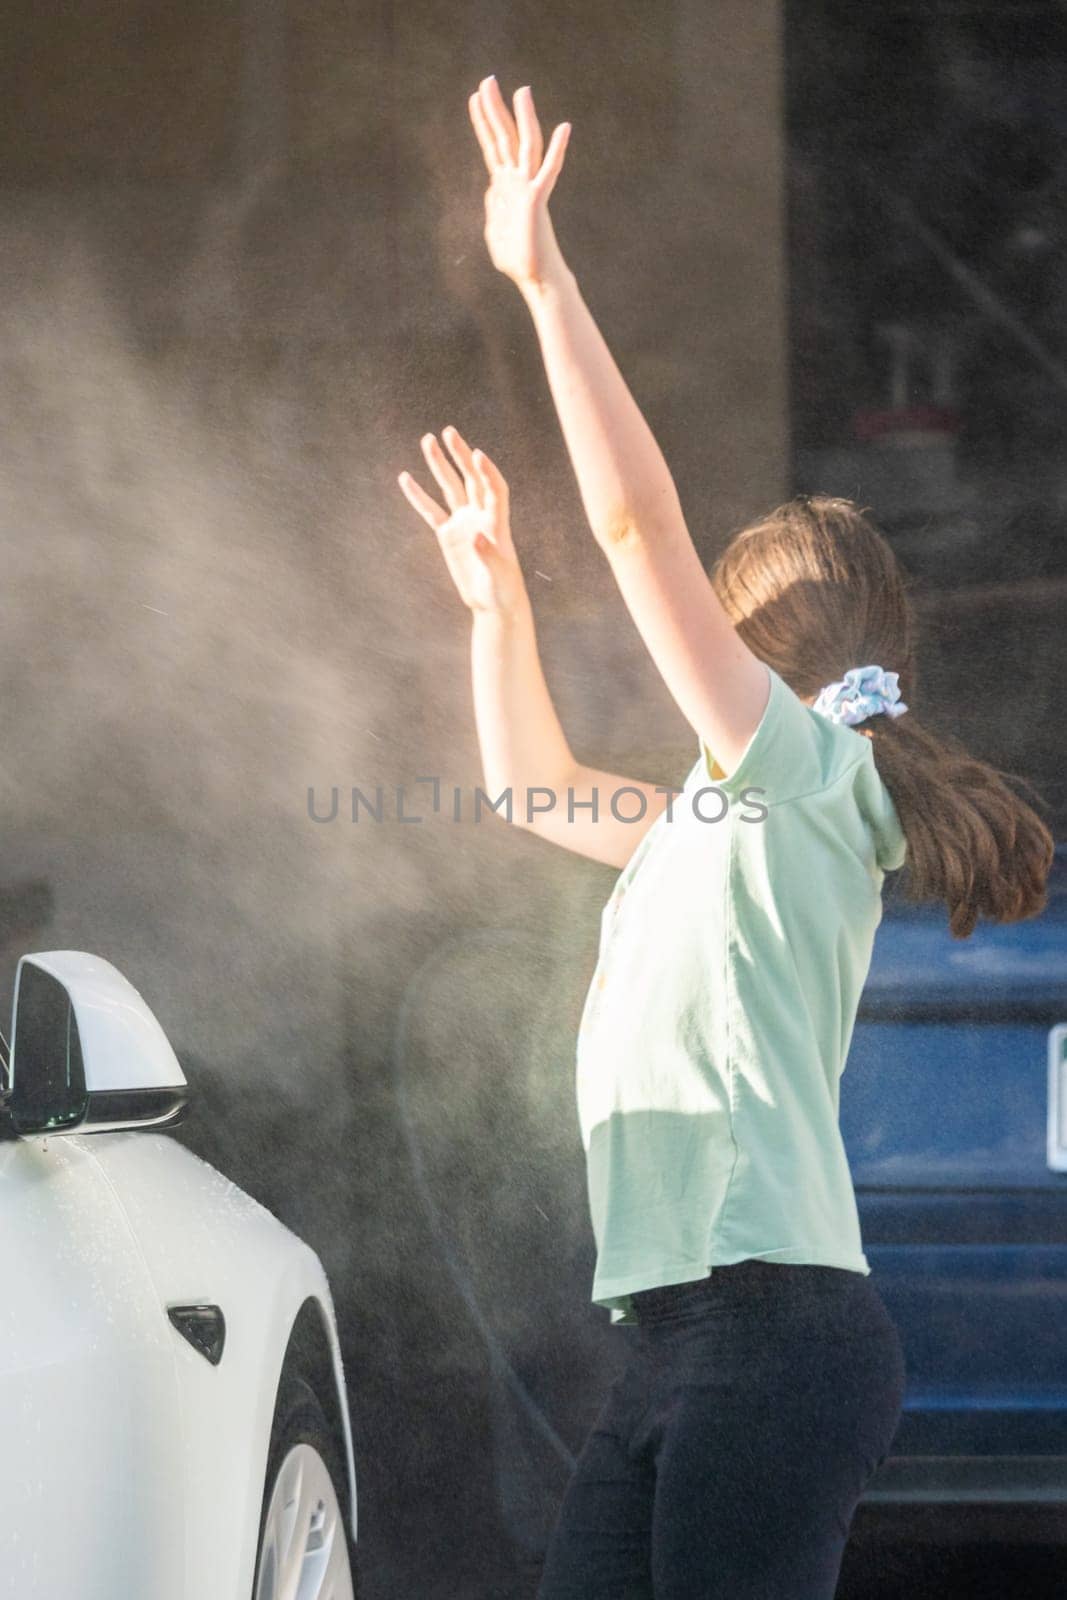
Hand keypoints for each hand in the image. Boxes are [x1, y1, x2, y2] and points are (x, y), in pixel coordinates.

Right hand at [398, 427, 526, 615]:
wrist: (493, 603)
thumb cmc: (503, 590)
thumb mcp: (499, 576)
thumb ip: (489, 555)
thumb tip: (476, 536)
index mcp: (497, 523)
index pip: (495, 490)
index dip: (488, 472)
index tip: (477, 454)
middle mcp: (480, 516)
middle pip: (471, 479)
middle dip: (460, 456)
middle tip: (448, 432)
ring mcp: (463, 522)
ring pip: (450, 488)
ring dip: (439, 465)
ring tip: (427, 440)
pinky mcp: (448, 534)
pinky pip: (431, 511)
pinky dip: (418, 496)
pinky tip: (405, 478)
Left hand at [468, 77, 570, 288]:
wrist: (533, 277)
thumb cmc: (517, 259)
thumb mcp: (494, 230)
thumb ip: (493, 208)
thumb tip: (491, 192)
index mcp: (503, 187)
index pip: (492, 146)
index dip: (483, 121)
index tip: (475, 97)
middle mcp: (516, 181)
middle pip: (504, 137)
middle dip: (495, 108)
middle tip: (487, 79)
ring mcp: (527, 188)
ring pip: (526, 145)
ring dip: (524, 118)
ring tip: (521, 90)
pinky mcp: (537, 200)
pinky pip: (549, 171)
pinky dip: (557, 150)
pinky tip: (565, 128)